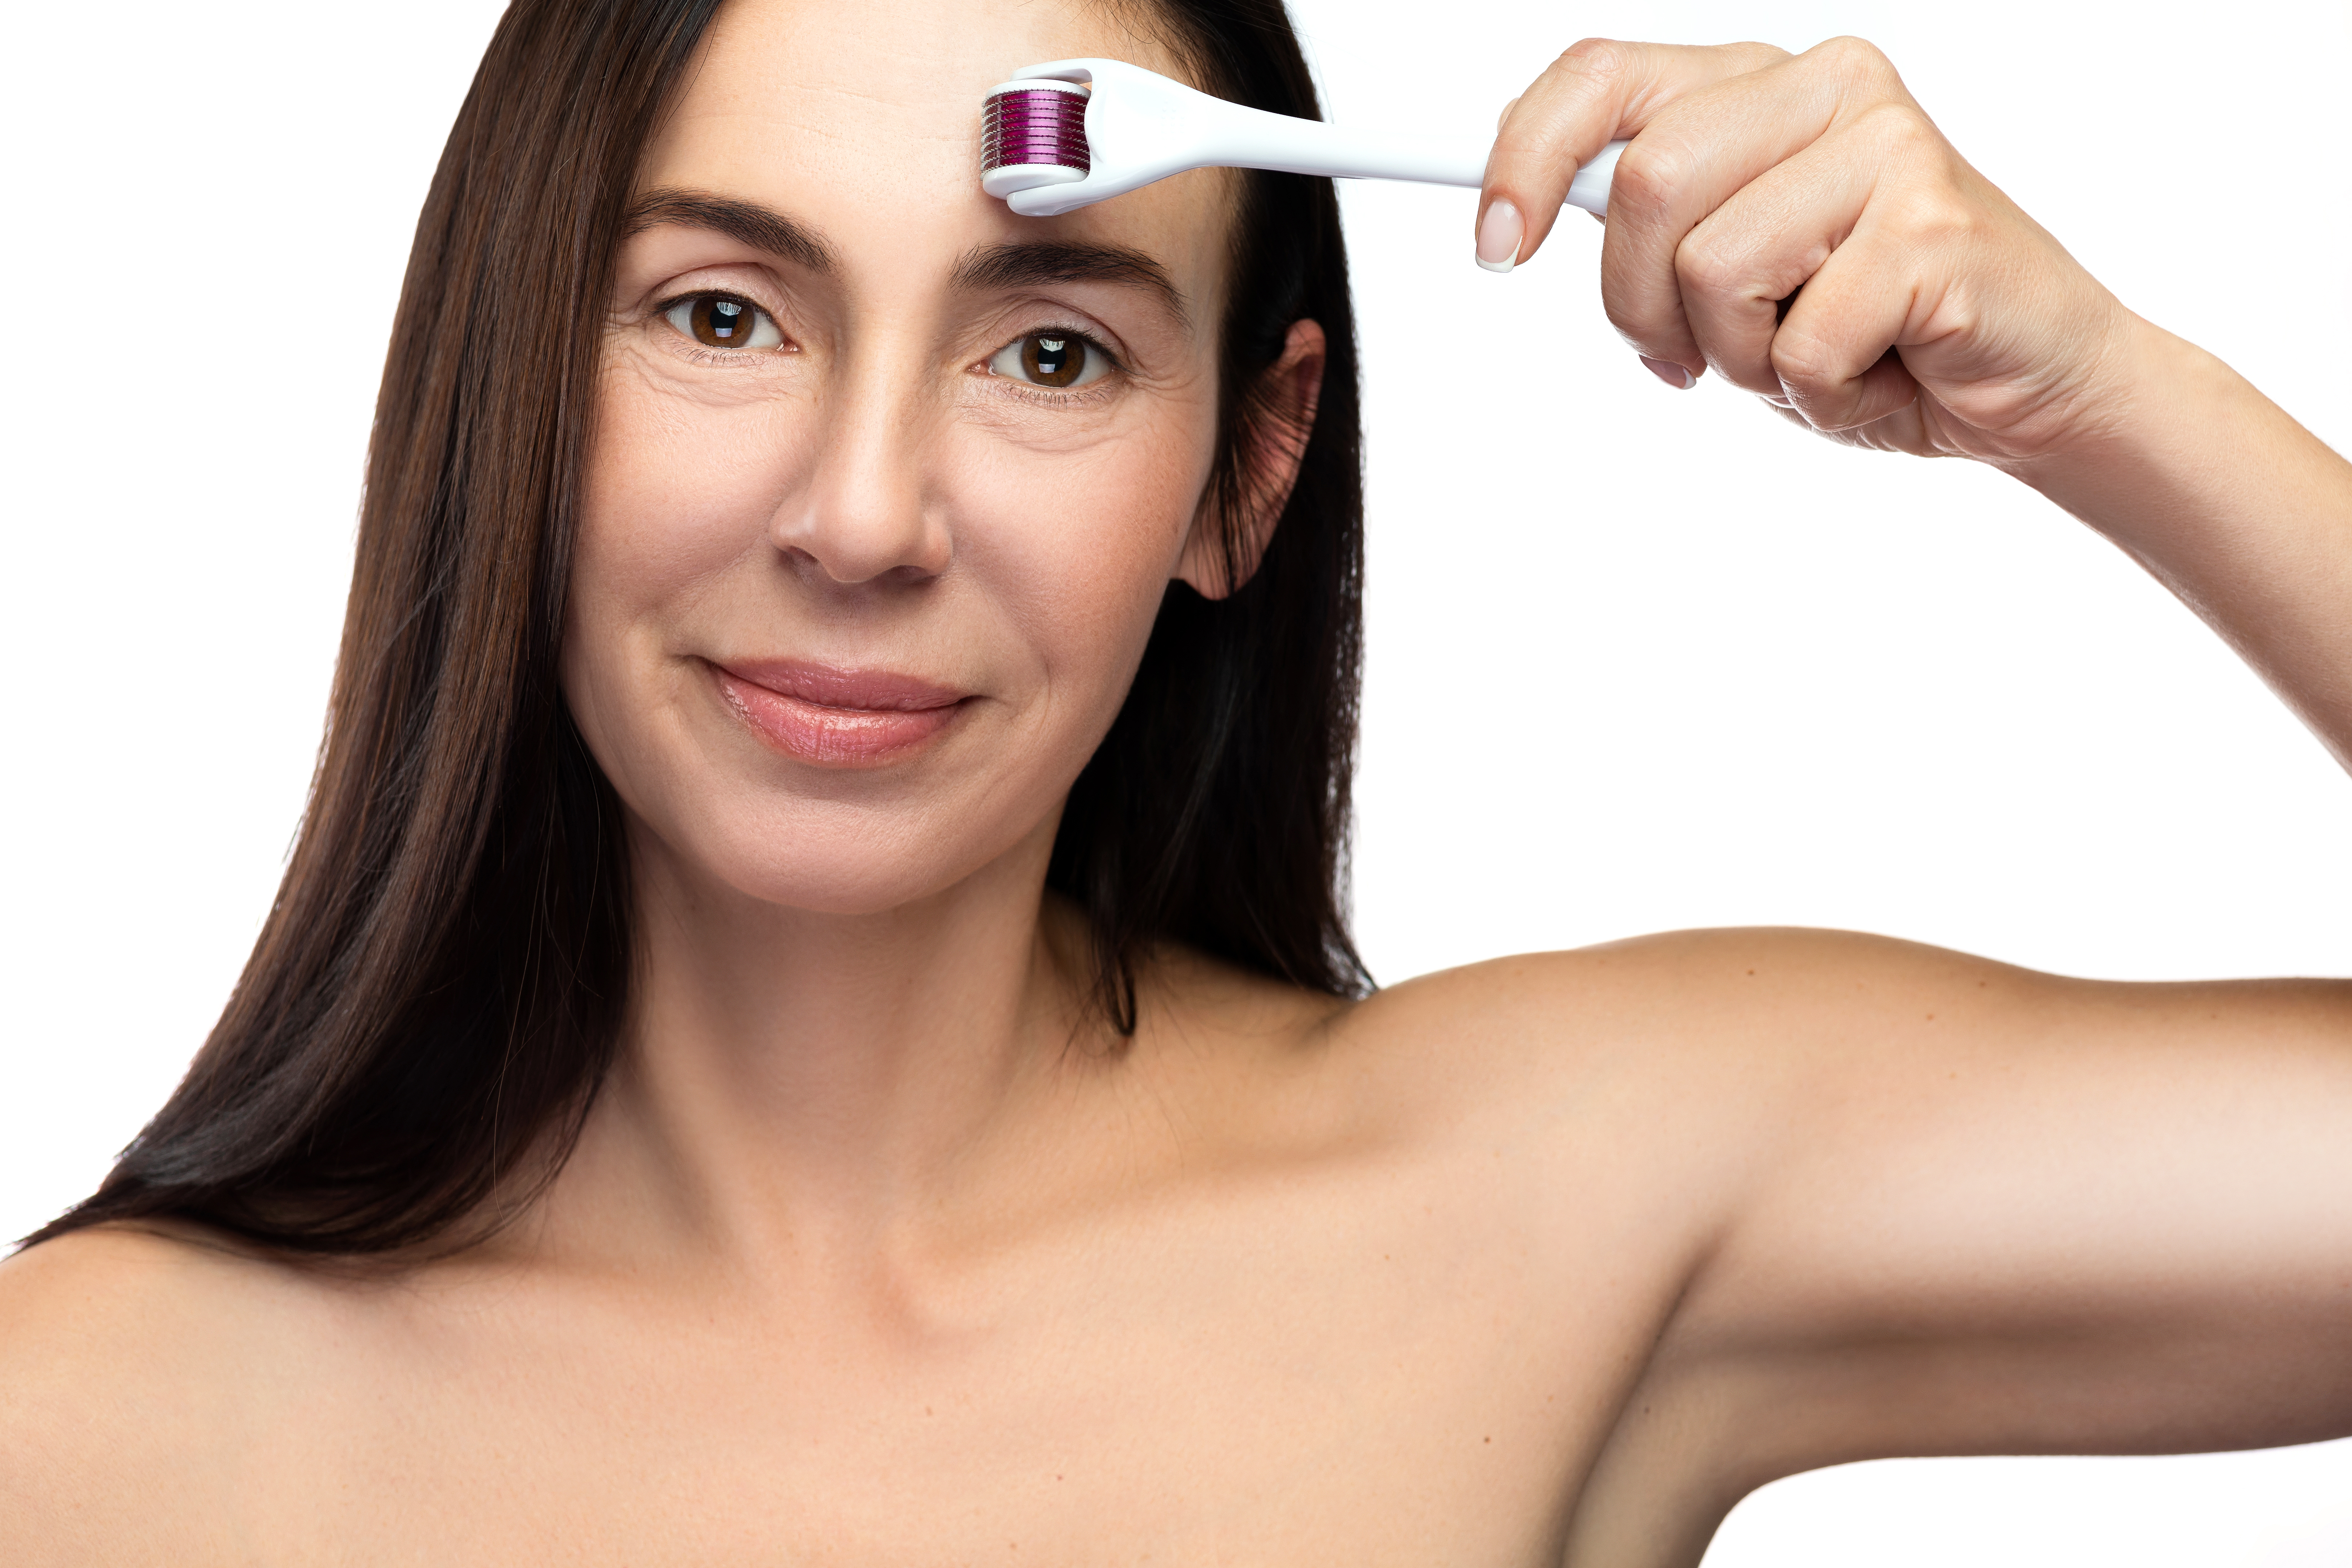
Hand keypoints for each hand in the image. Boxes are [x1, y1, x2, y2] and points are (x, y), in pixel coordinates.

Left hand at [1481, 38, 2138, 463]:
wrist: (2024, 382)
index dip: (1522, 157)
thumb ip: (1644, 225)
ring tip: (1816, 355)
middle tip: (1702, 355)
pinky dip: (1821, 397)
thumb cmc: (1864, 331)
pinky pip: (1798, 345)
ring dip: (1741, 357)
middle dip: (1643, 305)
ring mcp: (1889, 145)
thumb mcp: (1725, 273)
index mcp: (1758, 86)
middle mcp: (1825, 84)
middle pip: (1643, 186)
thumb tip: (1516, 208)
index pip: (1600, 78)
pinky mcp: (1933, 225)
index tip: (1490, 244)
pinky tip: (1881, 373)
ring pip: (1710, 268)